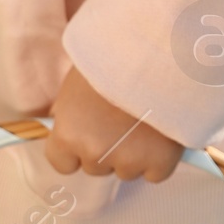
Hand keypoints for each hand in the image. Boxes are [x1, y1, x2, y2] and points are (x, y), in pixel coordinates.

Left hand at [43, 64, 184, 183]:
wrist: (156, 51)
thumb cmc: (112, 57)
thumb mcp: (76, 84)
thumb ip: (71, 115)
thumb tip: (70, 130)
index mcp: (69, 134)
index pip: (62, 163)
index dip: (75, 150)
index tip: (87, 136)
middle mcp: (95, 153)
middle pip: (96, 167)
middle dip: (107, 149)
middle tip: (120, 119)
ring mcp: (129, 161)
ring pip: (127, 170)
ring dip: (133, 154)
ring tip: (143, 120)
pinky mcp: (160, 163)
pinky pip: (155, 173)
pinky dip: (159, 158)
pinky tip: (161, 131)